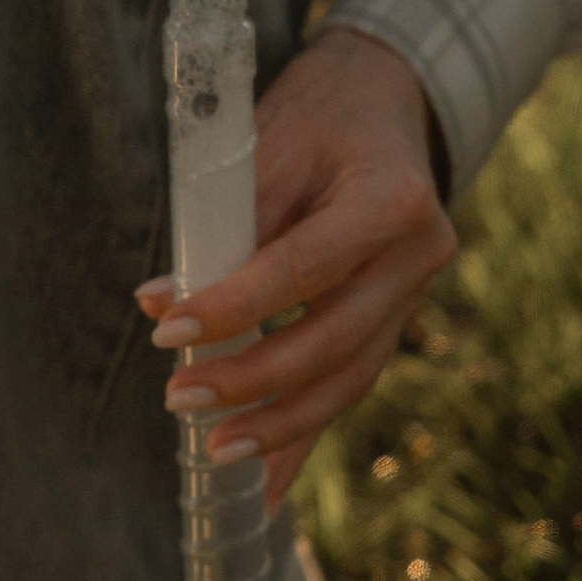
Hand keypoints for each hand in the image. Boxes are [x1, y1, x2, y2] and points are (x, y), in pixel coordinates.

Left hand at [135, 25, 455, 505]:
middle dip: (253, 382)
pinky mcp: (398, 316)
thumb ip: (223, 226)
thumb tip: (161, 304)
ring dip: (280, 422)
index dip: (237, 307)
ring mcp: (418, 293)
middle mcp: (420, 255)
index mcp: (393, 199)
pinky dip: (306, 430)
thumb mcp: (269, 145)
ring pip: (349, 377)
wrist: (385, 96)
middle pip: (334, 340)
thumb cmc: (318, 113)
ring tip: (216, 452)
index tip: (170, 335)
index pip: (306, 269)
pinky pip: (350, 381)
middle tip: (178, 400)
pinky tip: (271, 484)